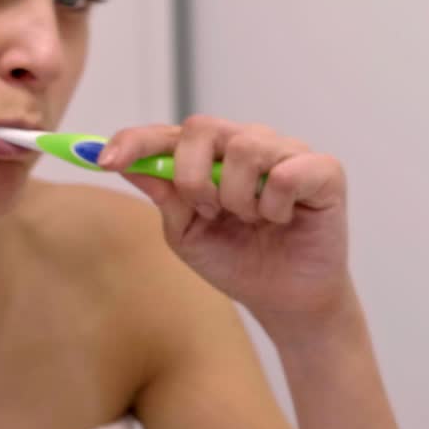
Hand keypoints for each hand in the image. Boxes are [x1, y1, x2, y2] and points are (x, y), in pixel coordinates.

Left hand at [98, 116, 352, 323]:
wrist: (286, 302)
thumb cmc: (241, 263)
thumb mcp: (187, 234)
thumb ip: (164, 196)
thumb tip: (121, 161)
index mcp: (214, 156)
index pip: (168, 133)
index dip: (134, 140)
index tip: (103, 161)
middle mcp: (250, 143)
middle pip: (203, 127)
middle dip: (193, 176)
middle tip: (207, 212)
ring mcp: (289, 152)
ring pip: (246, 148)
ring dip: (238, 198)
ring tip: (252, 221)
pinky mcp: (325, 170)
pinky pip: (287, 173)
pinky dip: (276, 206)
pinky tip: (283, 219)